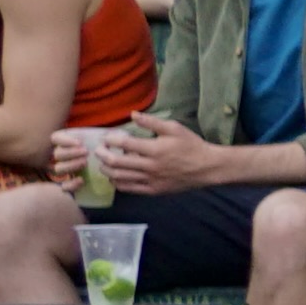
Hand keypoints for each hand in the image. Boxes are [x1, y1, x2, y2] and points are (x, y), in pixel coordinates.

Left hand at [92, 115, 233, 194]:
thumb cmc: (191, 145)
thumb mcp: (174, 128)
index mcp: (155, 149)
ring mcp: (150, 180)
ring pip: (119, 177)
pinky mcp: (153, 190)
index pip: (124, 144)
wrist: (207, 167)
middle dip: (102, 155)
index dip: (110, 140)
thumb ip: (152, 122)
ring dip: (106, 170)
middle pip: (116, 163)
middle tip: (98, 150)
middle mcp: (150, 166)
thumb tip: (132, 114)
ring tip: (104, 163)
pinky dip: (117, 182)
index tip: (106, 137)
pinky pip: (129, 188)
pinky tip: (115, 176)